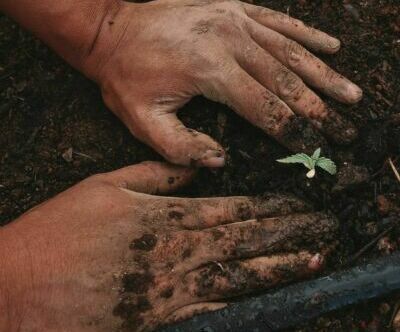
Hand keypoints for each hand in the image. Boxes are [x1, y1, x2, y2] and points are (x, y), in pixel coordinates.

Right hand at [0, 162, 337, 331]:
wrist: (23, 284)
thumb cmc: (62, 229)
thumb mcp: (107, 185)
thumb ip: (156, 174)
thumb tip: (196, 166)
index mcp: (165, 217)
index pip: (232, 210)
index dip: (269, 208)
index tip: (298, 205)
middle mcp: (176, 251)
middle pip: (244, 241)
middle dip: (288, 234)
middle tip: (323, 229)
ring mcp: (171, 288)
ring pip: (238, 276)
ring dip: (278, 268)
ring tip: (312, 260)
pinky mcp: (160, 318)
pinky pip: (212, 310)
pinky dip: (244, 303)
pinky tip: (270, 298)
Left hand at [84, 0, 361, 166]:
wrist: (111, 31)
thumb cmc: (125, 77)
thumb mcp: (141, 121)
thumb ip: (180, 147)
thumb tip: (221, 161)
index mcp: (210, 70)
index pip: (264, 108)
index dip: (293, 132)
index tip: (316, 149)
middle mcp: (230, 40)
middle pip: (287, 81)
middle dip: (319, 110)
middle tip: (346, 130)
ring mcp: (234, 20)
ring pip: (291, 51)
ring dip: (324, 75)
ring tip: (351, 94)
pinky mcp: (234, 8)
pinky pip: (279, 21)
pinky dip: (307, 35)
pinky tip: (331, 46)